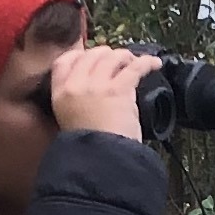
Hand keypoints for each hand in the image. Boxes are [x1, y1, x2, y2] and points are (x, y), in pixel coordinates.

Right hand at [44, 44, 159, 142]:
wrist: (100, 160)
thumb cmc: (89, 149)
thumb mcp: (71, 122)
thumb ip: (77, 103)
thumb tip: (93, 91)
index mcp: (60, 94)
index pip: (64, 61)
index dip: (79, 55)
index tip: (90, 55)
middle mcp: (76, 85)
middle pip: (91, 55)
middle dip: (106, 54)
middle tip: (117, 59)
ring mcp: (97, 85)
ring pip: (112, 57)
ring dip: (125, 56)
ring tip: (133, 61)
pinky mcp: (118, 89)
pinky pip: (135, 67)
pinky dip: (147, 63)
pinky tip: (154, 64)